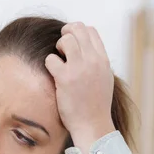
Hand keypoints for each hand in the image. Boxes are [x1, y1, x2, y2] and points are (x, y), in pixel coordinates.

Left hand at [45, 22, 114, 139]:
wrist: (92, 125)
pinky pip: (51, 58)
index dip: (78, 32)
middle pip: (77, 29)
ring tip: (59, 61)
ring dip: (58, 47)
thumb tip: (87, 50)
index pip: (90, 30)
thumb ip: (97, 63)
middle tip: (61, 48)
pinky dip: (49, 63)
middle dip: (66, 34)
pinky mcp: (65, 79)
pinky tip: (53, 74)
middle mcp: (93, 61)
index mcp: (103, 60)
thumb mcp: (104, 79)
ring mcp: (79, 68)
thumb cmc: (96, 105)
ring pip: (65, 40)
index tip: (72, 42)